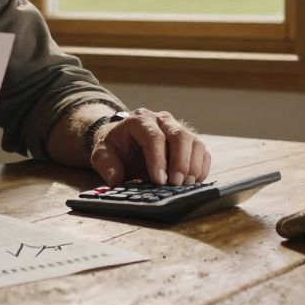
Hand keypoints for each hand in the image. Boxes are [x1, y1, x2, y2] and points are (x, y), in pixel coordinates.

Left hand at [90, 108, 210, 185]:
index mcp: (140, 120)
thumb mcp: (102, 153)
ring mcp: (178, 128)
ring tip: (186, 185)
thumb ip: (106, 165)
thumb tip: (115, 179)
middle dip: (180, 161)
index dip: (158, 159)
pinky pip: (202, 151)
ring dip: (193, 165)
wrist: (124, 139)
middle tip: (176, 183)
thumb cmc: (115, 147)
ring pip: (194, 141)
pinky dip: (201, 167)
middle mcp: (162, 119)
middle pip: (179, 135)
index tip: (159, 180)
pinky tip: (194, 181)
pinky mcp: (189, 141)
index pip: (153, 136)